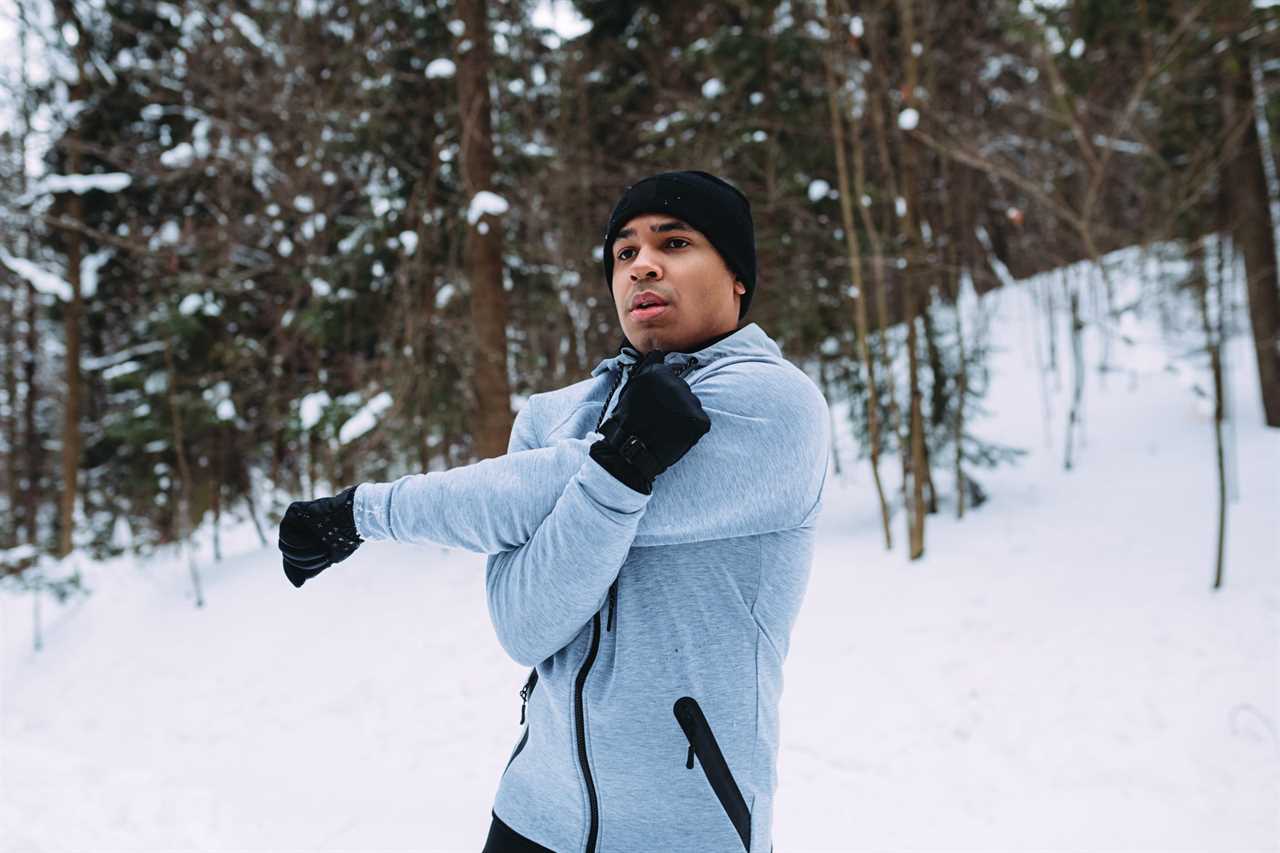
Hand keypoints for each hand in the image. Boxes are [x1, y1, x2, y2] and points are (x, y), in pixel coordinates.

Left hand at [278, 486, 362, 587]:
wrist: (353, 519)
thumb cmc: (344, 539)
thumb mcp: (326, 559)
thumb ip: (309, 569)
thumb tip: (296, 584)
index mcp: (305, 541)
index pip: (292, 560)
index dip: (303, 567)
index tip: (322, 563)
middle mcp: (298, 530)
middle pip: (289, 555)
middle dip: (306, 561)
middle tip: (325, 554)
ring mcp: (295, 520)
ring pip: (284, 547)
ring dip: (304, 553)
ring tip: (321, 548)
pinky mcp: (294, 511)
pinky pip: (285, 534)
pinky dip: (298, 542)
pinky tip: (313, 539)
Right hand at [590, 351, 710, 493]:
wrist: (631, 450)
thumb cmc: (628, 420)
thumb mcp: (632, 387)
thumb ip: (648, 368)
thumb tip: (659, 351)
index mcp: (658, 373)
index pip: (671, 376)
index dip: (663, 392)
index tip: (654, 405)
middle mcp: (676, 384)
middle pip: (683, 391)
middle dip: (675, 403)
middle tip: (659, 419)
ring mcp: (689, 402)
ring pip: (692, 405)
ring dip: (684, 416)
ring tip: (667, 428)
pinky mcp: (699, 420)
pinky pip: (701, 422)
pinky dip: (692, 430)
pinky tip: (676, 436)